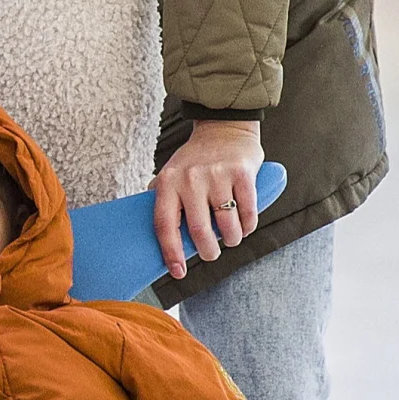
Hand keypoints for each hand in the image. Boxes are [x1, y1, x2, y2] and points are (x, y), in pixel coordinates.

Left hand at [152, 118, 265, 277]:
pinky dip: (247, 226)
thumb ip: (162, 199)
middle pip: (198, 231)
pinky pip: (247, 212)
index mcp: (168, 182)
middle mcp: (190, 179)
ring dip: (231, 240)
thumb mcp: (171, 173)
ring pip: (226, 225)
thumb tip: (151, 233)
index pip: (165, 225)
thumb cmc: (195, 159)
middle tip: (211, 254)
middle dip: (208, 251)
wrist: (224, 128)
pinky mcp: (242, 173)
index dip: (171, 253)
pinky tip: (244, 227)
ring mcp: (217, 175)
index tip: (178, 272)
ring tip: (230, 239)